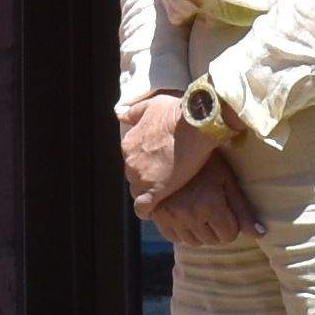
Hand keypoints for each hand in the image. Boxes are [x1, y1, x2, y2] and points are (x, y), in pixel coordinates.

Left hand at [114, 91, 215, 211]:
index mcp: (129, 143)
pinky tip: (157, 208)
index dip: (145, 161)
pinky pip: (143, 208)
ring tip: (167, 189)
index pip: (132, 159)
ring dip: (150, 190)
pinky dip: (148, 209)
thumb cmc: (176, 112)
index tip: (158, 161)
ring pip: (138, 190)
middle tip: (167, 173)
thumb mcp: (152, 105)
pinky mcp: (154, 191)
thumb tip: (120, 114)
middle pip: (135, 174)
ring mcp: (141, 178)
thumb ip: (134, 112)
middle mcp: (130, 161)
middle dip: (148, 175)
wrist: (195, 124)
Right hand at [148, 155, 260, 247]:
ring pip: (194, 242)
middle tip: (213, 207)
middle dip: (217, 228)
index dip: (231, 223)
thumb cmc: (206, 162)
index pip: (229, 235)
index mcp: (209, 204)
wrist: (172, 148)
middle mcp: (189, 214)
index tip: (226, 208)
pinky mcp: (157, 217)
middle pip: (213, 240)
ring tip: (200, 211)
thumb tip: (260, 234)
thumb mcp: (227, 181)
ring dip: (200, 232)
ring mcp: (171, 216)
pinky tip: (185, 215)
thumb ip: (243, 210)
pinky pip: (175, 238)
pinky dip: (182, 231)